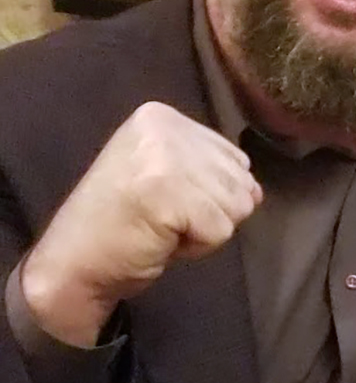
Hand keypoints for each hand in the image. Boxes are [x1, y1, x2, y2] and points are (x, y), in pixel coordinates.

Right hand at [20, 102, 260, 345]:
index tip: (163, 200)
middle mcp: (164, 128)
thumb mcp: (167, 176)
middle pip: (240, 180)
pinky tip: (160, 240)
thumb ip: (212, 171)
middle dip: (210, 211)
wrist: (71, 265)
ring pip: (237, 205)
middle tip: (162, 218)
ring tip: (162, 227)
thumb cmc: (122, 224)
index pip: (234, 157)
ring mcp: (164, 158)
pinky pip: (221, 230)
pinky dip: (197, 247)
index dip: (209, 191)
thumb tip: (256, 191)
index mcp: (161, 117)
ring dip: (204, 230)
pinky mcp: (167, 194)